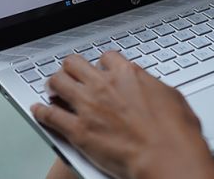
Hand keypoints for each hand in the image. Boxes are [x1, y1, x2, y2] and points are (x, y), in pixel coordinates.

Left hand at [31, 52, 213, 178]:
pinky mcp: (78, 130)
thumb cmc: (175, 132)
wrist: (166, 156)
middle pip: (75, 64)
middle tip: (70, 74)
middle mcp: (104, 85)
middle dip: (71, 68)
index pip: (106, 57)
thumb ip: (151, 87)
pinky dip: (41, 112)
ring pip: (57, 83)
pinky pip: (50, 116)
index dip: (102, 63)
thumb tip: (149, 87)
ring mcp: (89, 106)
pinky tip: (38, 110)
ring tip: (52, 88)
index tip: (101, 69)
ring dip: (54, 84)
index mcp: (128, 74)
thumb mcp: (171, 97)